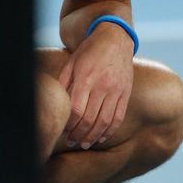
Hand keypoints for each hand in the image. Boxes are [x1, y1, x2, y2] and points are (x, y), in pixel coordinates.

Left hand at [57, 23, 134, 149]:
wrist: (115, 38)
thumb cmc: (89, 51)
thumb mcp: (72, 62)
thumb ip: (63, 82)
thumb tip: (57, 104)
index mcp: (86, 78)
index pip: (76, 109)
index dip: (69, 124)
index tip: (63, 130)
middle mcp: (102, 86)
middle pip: (90, 119)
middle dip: (79, 134)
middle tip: (72, 141)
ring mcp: (116, 90)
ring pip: (104, 121)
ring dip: (93, 137)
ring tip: (84, 144)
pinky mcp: (126, 93)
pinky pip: (118, 117)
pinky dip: (110, 131)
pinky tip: (101, 138)